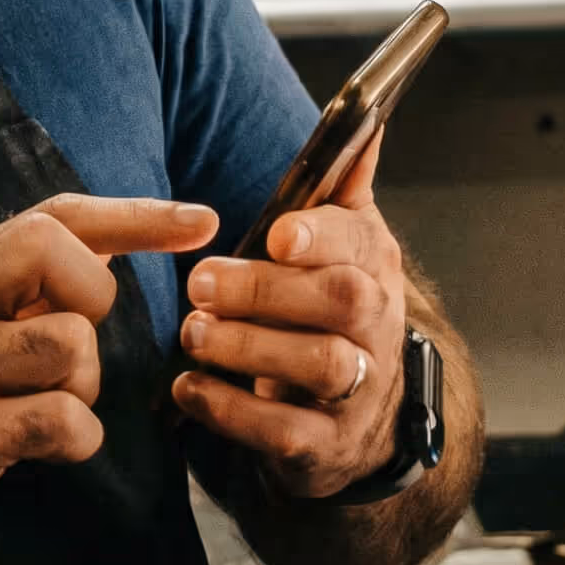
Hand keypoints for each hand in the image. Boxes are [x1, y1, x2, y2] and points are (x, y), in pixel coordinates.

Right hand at [0, 194, 218, 564]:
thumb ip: (16, 292)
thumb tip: (104, 255)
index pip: (52, 216)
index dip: (135, 215)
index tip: (202, 221)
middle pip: (51, 248)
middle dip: (92, 298)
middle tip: (66, 350)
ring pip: (69, 341)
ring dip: (81, 385)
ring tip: (41, 409)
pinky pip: (65, 418)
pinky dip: (74, 440)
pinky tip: (41, 450)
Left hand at [170, 132, 405, 498]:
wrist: (358, 419)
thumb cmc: (327, 312)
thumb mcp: (343, 245)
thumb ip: (341, 186)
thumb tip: (366, 118)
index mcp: (372, 267)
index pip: (358, 244)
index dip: (320, 236)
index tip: (276, 234)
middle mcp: (377, 328)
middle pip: (342, 302)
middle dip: (266, 289)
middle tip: (199, 284)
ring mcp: (359, 392)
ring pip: (322, 366)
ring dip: (247, 347)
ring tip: (193, 334)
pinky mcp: (325, 446)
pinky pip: (285, 432)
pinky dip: (230, 411)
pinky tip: (187, 388)